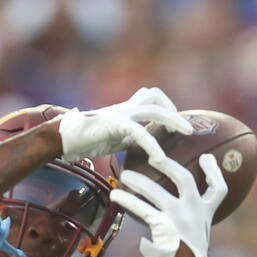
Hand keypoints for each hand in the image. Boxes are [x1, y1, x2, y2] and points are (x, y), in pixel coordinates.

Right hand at [58, 87, 192, 163]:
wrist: (66, 139)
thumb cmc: (88, 141)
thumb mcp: (116, 138)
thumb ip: (132, 139)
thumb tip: (145, 150)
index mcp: (127, 110)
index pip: (152, 97)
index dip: (167, 106)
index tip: (176, 125)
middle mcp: (126, 108)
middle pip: (156, 98)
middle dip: (176, 112)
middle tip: (190, 129)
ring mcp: (121, 113)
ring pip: (154, 109)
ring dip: (173, 120)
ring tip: (186, 134)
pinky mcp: (116, 124)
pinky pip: (140, 132)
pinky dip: (153, 145)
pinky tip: (159, 160)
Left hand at [110, 154, 226, 256]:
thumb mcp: (197, 242)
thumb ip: (187, 229)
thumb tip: (160, 227)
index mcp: (206, 215)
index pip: (219, 190)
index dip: (215, 172)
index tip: (208, 158)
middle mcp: (195, 212)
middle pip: (185, 179)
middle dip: (168, 165)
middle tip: (154, 156)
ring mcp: (179, 217)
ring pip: (157, 190)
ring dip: (139, 181)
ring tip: (125, 176)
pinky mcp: (164, 226)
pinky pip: (143, 208)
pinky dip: (128, 200)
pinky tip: (115, 196)